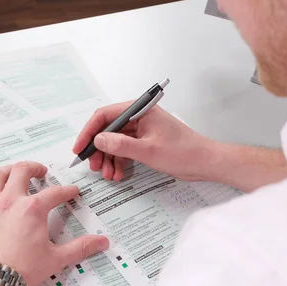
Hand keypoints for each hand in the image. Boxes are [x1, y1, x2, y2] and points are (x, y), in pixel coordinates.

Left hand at [0, 161, 108, 285]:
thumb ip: (80, 248)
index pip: (55, 193)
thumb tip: (101, 242)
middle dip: (35, 168)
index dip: (67, 191)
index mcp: (32, 209)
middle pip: (22, 171)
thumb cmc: (19, 271)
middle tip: (41, 172)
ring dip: (7, 169)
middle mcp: (9, 201)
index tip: (71, 192)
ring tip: (14, 171)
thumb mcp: (55, 259)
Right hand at [73, 103, 213, 180]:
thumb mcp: (148, 151)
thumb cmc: (185, 152)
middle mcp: (140, 116)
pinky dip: (120, 161)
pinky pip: (126, 149)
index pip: (105, 115)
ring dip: (109, 158)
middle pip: (108, 129)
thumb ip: (120, 145)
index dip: (89, 132)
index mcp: (141, 110)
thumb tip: (99, 140)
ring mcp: (143, 129)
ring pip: (116, 141)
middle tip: (94, 166)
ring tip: (108, 175)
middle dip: (99, 149)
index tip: (80, 148)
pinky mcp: (146, 141)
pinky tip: (118, 174)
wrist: (206, 162)